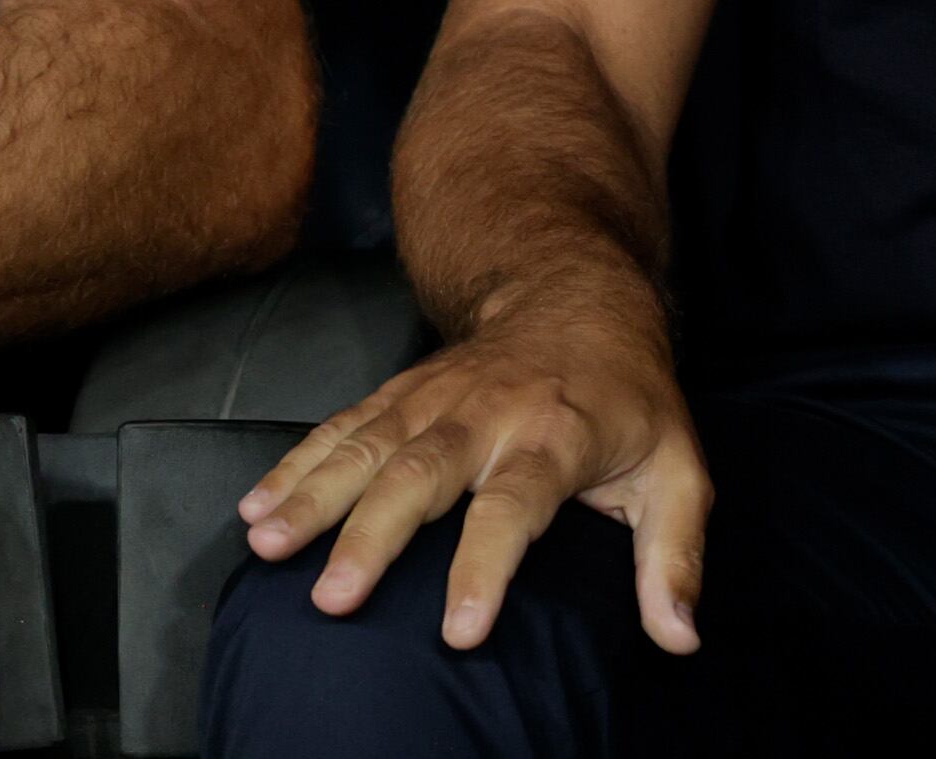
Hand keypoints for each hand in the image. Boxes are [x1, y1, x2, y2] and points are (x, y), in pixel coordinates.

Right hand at [240, 296, 707, 653]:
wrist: (581, 296)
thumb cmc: (631, 400)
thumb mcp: (678, 471)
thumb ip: (675, 557)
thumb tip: (680, 638)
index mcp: (556, 437)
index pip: (516, 506)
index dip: (487, 567)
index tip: (459, 631)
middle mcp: (488, 414)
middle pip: (424, 474)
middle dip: (374, 536)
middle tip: (333, 598)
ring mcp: (436, 397)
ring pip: (368, 445)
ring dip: (314, 495)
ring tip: (267, 545)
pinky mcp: (402, 393)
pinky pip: (342, 426)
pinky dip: (295, 463)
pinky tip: (256, 506)